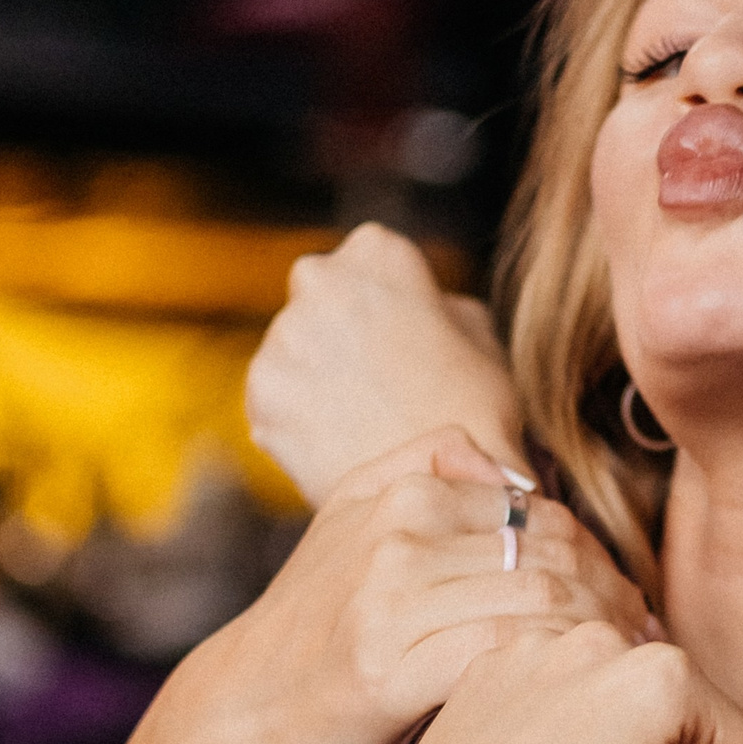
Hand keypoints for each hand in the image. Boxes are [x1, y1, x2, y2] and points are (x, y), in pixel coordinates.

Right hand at [153, 432, 656, 743]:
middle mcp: (402, 534)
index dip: (601, 560)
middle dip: (614, 599)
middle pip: (553, 554)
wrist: (238, 709)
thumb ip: (425, 464)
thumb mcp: (349, 515)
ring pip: (542, 601)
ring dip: (598, 637)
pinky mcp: (392, 670)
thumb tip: (512, 469)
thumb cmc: (311, 622)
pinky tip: (576, 696)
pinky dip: (554, 669)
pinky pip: (505, 654)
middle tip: (647, 642)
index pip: (543, 515)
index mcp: (406, 491)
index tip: (631, 605)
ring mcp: (394, 600)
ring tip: (624, 671)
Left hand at [248, 223, 526, 505]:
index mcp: (375, 252)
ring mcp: (281, 341)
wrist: (446, 490)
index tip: (405, 339)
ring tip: (363, 421)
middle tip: (379, 383)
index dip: (389, 304)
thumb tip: (425, 308)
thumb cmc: (477, 414)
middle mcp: (317, 282)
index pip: (368, 261)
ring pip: (293, 354)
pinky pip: (276, 404)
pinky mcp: (259, 398)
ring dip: (316, 379)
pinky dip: (299, 423)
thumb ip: (440, 305)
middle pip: (320, 301)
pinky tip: (341, 445)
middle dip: (341, 333)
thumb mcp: (483, 338)